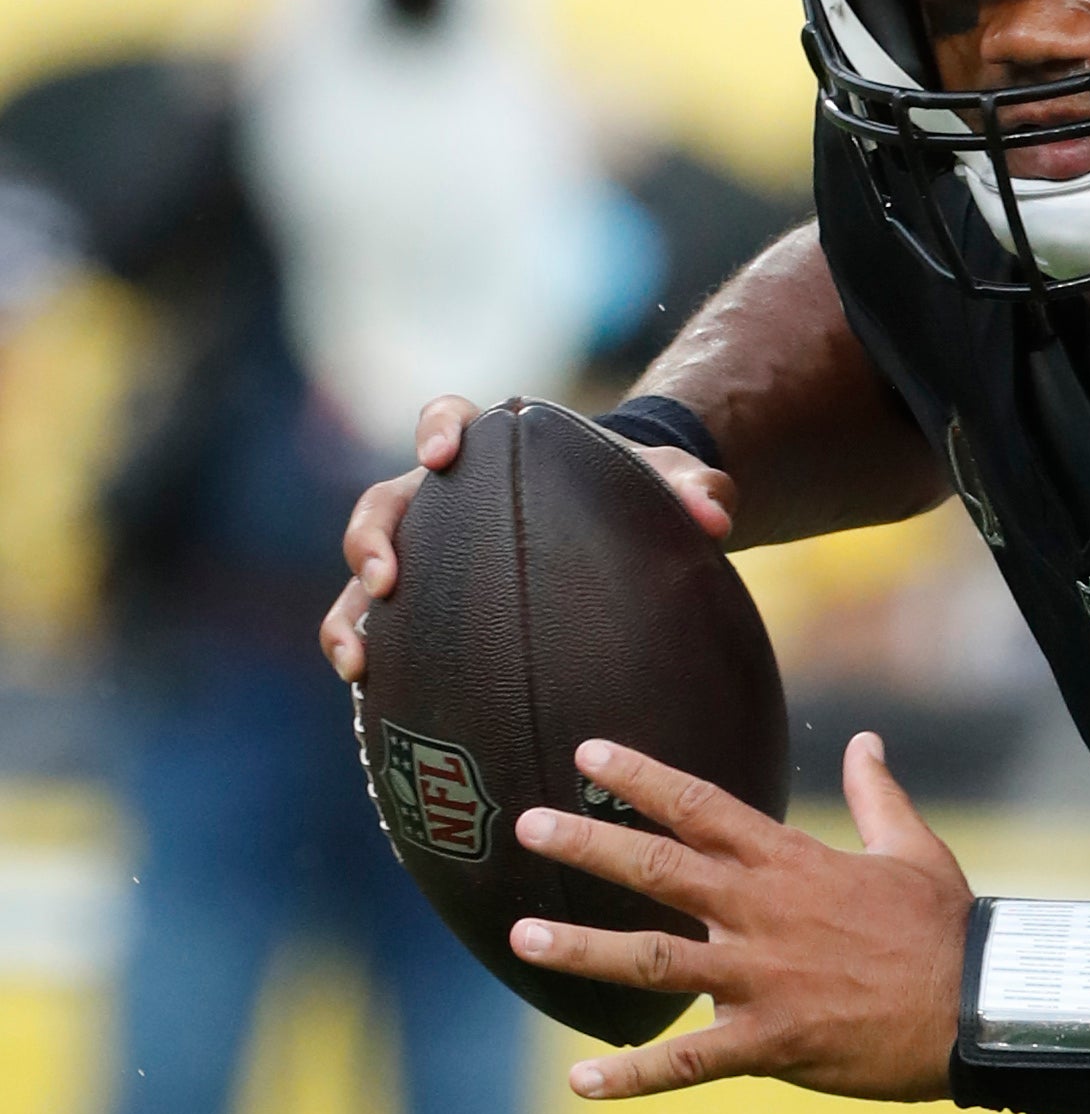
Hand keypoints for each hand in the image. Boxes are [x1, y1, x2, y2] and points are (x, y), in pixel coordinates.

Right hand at [324, 394, 737, 682]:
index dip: (436, 428)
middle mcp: (440, 497)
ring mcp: (425, 551)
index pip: (447, 418)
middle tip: (385, 580)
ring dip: (350, 615)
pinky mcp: (425, 603)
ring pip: (361, 575)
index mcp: (490, 450)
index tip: (441, 454)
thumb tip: (715, 520)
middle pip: (382, 505)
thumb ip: (694, 490)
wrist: (618, 522)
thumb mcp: (671, 481)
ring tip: (358, 663)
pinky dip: (368, 654)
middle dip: (370, 540)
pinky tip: (373, 695)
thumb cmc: (634, 489)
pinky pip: (381, 628)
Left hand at [509, 733, 970, 1100]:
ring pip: (654, 962)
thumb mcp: (913, 849)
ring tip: (523, 937)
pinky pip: (688, 1061)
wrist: (979, 1006)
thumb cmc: (948, 927)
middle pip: (660, 869)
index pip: (702, 807)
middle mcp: (764, 913)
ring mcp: (762, 978)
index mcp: (791, 863)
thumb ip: (875, 795)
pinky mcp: (771, 1040)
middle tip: (528, 825)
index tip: (587, 752)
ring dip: (584, 949)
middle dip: (588, 844)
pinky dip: (632, 1075)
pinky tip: (580, 1081)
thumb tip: (864, 742)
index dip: (640, 778)